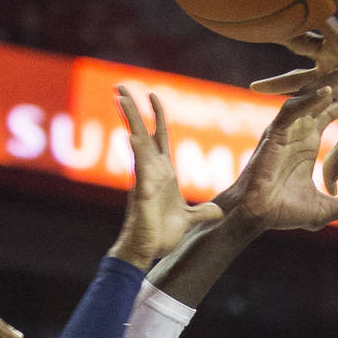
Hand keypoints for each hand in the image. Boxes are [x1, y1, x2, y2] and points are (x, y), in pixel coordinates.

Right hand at [108, 86, 223, 268]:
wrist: (147, 250)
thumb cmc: (161, 235)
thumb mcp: (189, 219)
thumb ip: (202, 212)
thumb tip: (217, 212)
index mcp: (163, 172)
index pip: (159, 136)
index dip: (156, 115)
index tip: (153, 95)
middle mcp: (151, 170)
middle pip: (141, 131)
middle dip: (132, 108)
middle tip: (120, 86)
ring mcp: (144, 177)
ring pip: (136, 141)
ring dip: (129, 119)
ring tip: (119, 97)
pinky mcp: (142, 190)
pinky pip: (140, 167)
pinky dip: (137, 151)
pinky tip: (132, 136)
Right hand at [223, 57, 337, 231]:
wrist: (256, 216)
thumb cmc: (282, 212)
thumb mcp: (325, 209)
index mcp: (307, 141)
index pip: (331, 112)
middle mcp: (297, 130)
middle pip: (324, 95)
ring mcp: (285, 129)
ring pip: (311, 96)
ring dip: (333, 79)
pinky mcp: (274, 133)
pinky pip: (293, 111)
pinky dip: (310, 100)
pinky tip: (329, 90)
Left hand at [251, 18, 337, 193]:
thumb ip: (337, 162)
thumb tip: (329, 189)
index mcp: (329, 94)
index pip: (299, 100)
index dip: (281, 109)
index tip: (264, 125)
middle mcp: (329, 73)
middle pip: (296, 79)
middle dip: (276, 85)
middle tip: (253, 88)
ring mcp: (337, 56)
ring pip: (304, 47)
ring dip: (287, 40)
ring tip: (266, 33)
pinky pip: (324, 26)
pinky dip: (310, 18)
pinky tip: (292, 10)